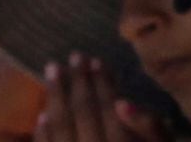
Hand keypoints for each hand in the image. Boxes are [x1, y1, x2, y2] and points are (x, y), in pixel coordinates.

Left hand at [33, 56, 148, 141]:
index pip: (109, 108)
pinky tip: (42, 116)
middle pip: (84, 114)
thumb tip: (122, 102)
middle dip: (79, 82)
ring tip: (53, 71)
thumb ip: (148, 126)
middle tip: (75, 55)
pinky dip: (43, 134)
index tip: (97, 60)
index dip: (103, 83)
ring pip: (62, 129)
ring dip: (56, 99)